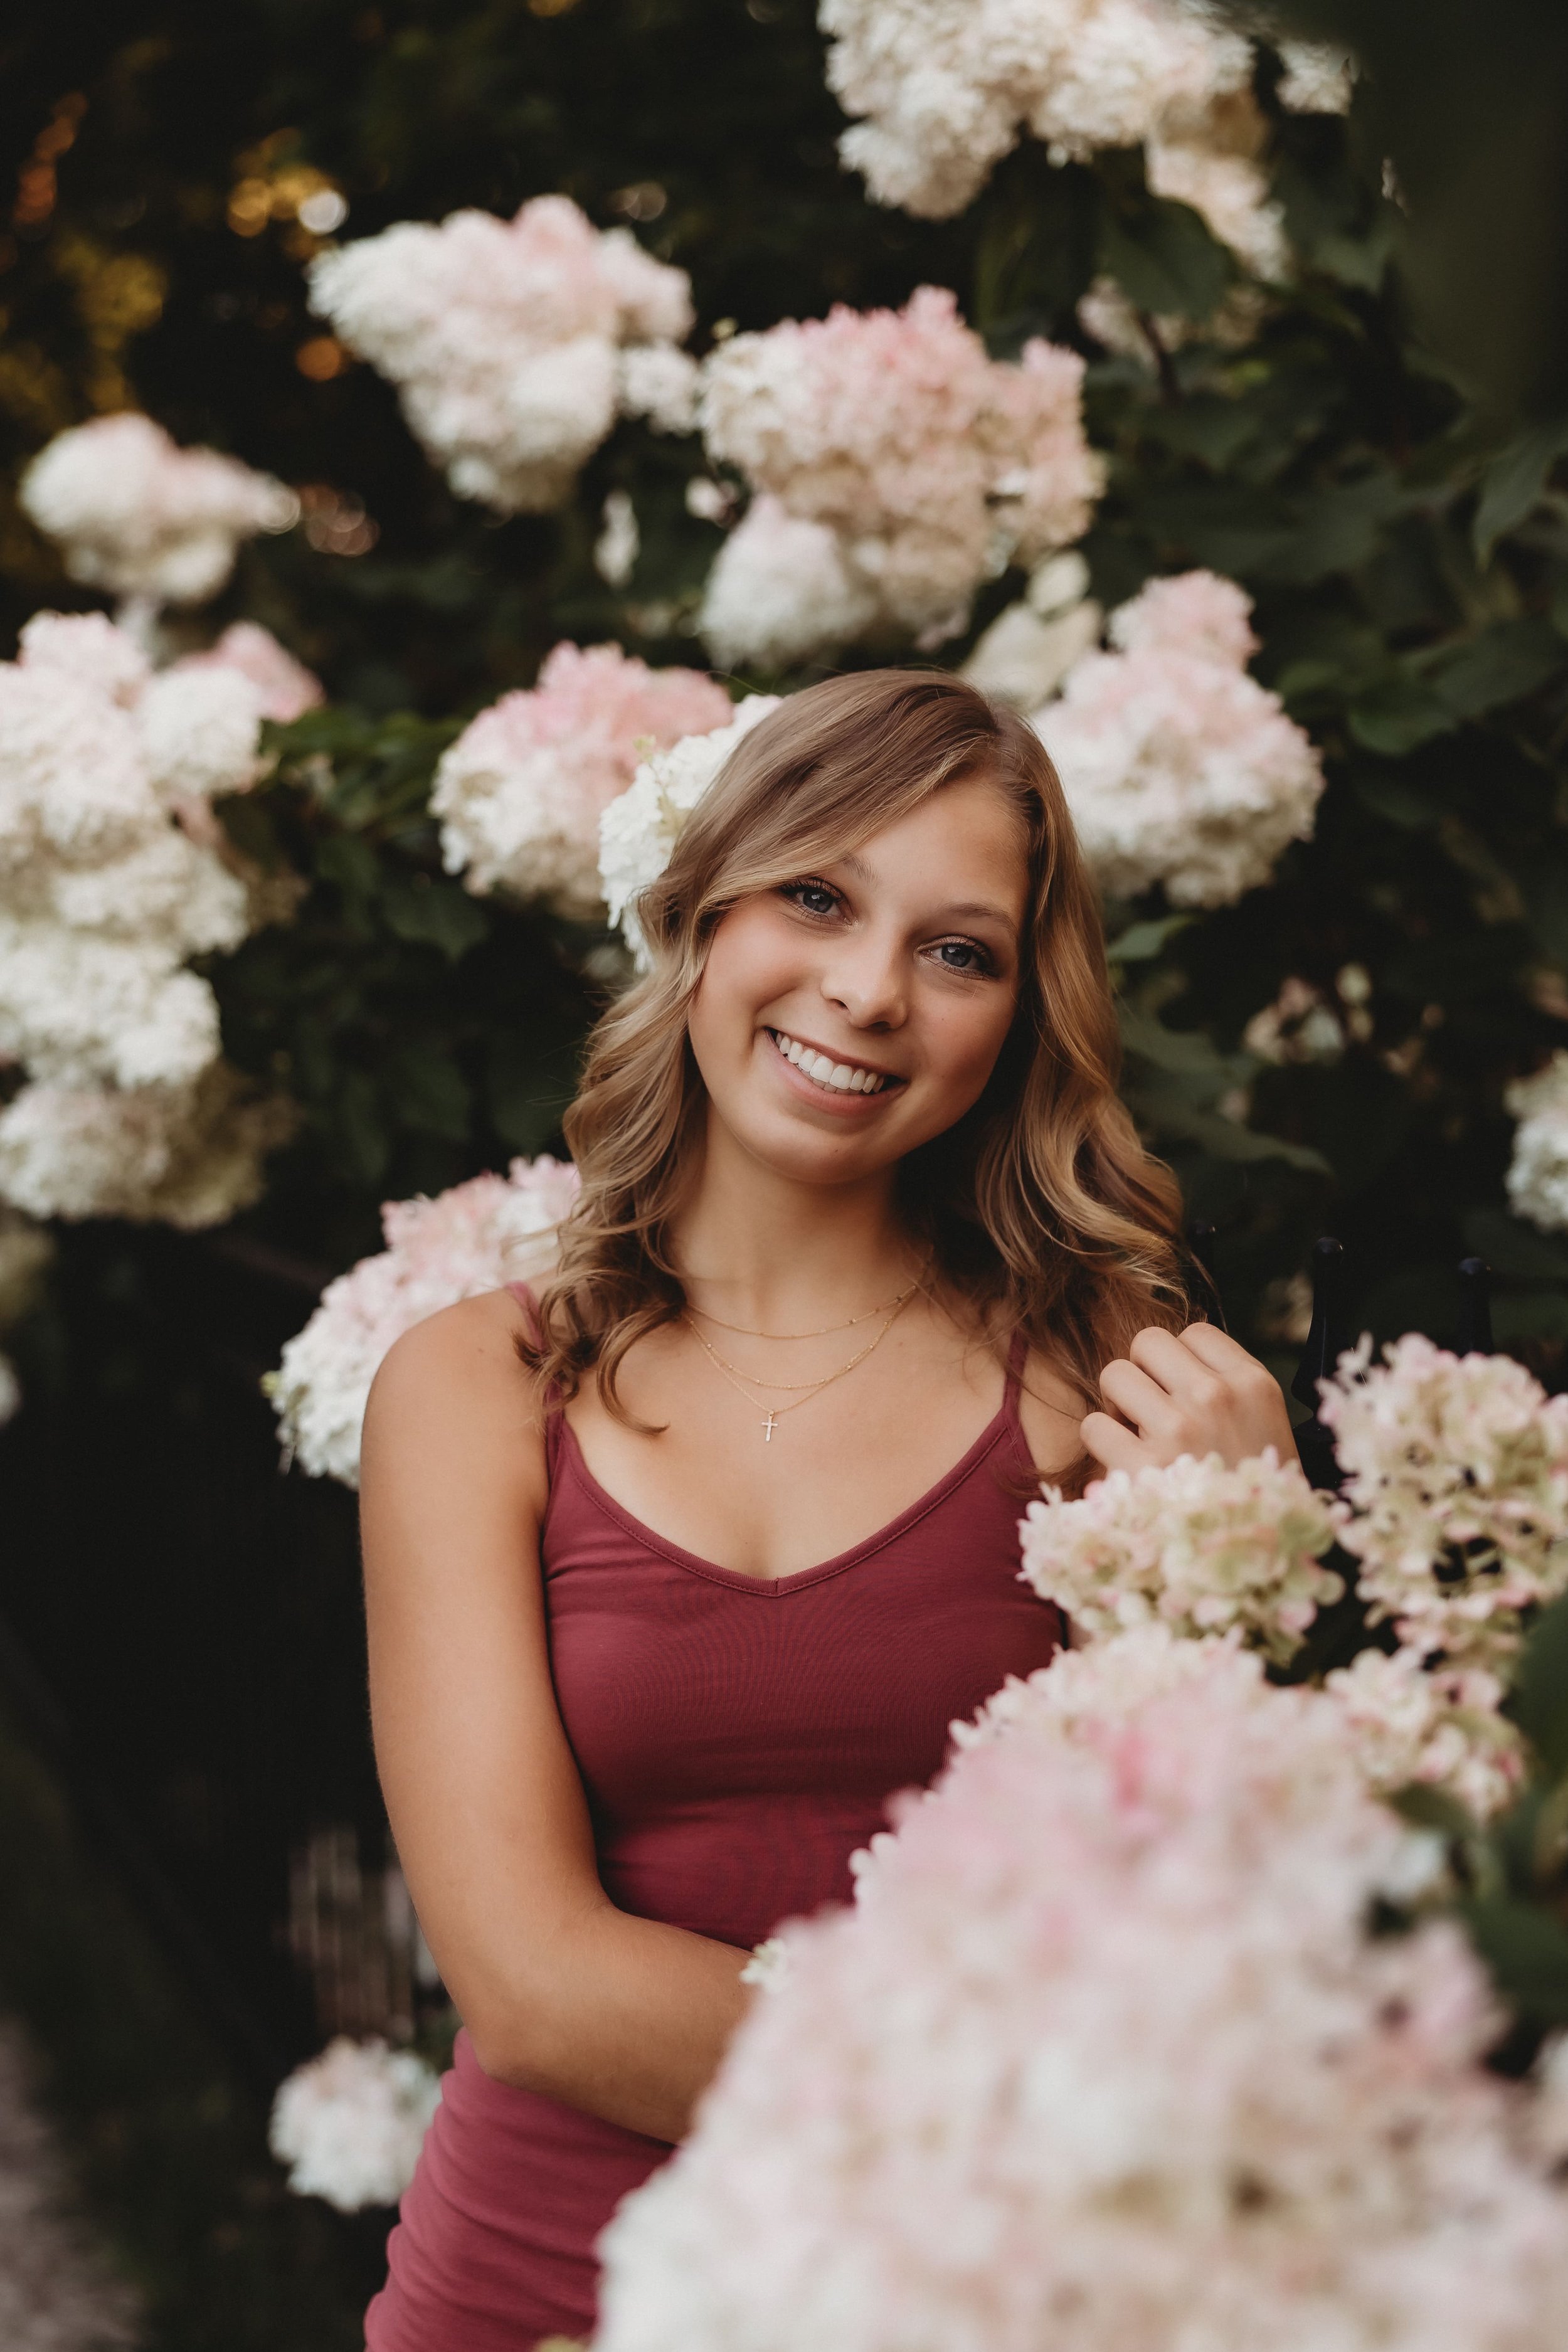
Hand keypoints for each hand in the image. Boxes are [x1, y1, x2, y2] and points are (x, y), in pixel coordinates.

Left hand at [1082, 1323, 1295, 1476]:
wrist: (1258, 1566)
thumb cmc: (1259, 1496)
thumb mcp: (1267, 1429)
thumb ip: (1228, 1388)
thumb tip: (1172, 1355)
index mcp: (1255, 1385)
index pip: (1194, 1332)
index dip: (1181, 1361)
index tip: (1186, 1394)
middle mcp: (1216, 1397)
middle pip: (1147, 1343)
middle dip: (1144, 1373)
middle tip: (1154, 1410)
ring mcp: (1177, 1430)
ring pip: (1113, 1375)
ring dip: (1119, 1406)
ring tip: (1141, 1437)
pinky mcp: (1139, 1468)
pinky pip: (1092, 1426)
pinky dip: (1103, 1445)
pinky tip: (1128, 1466)